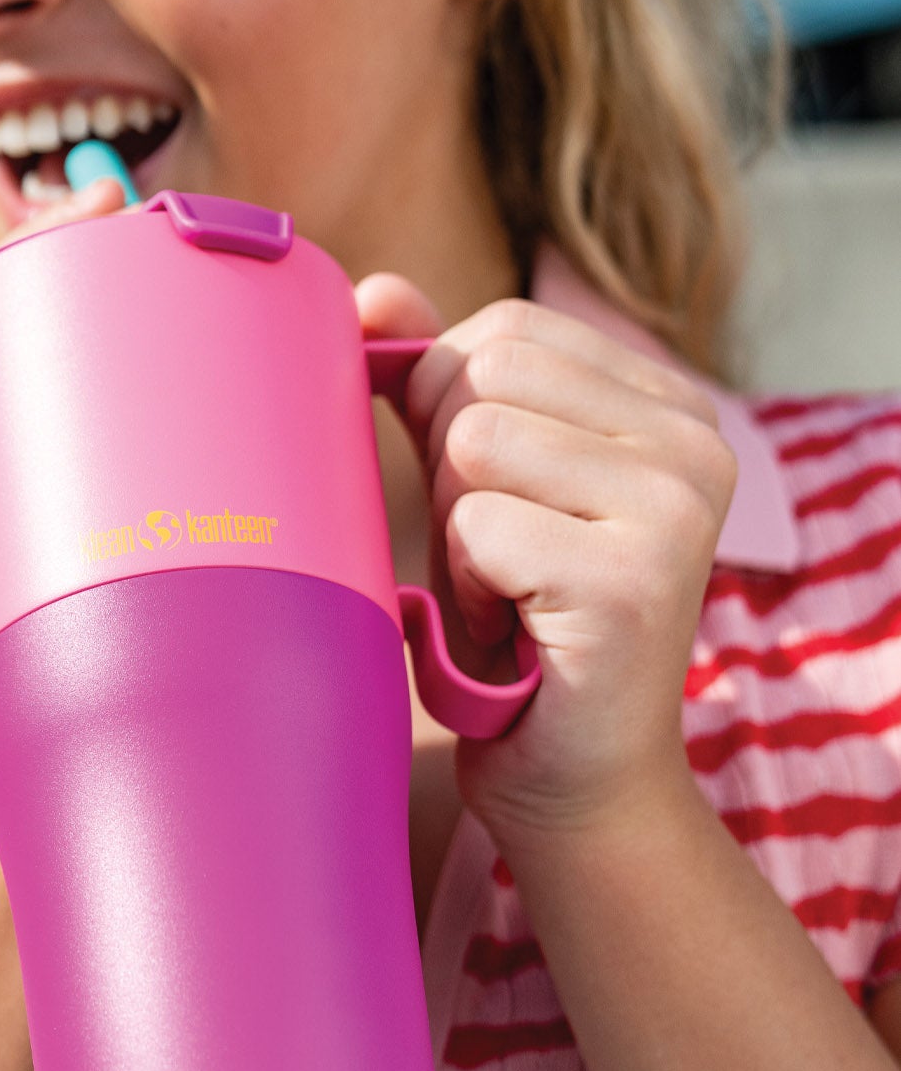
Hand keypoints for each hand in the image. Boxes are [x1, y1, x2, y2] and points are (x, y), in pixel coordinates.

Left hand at [356, 274, 737, 845]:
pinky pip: (478, 525)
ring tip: (502, 589)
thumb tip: (374, 291)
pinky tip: (511, 629)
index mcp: (669, 403)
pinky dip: (464, 584)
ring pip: (476, 439)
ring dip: (456, 527)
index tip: (483, 495)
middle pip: (485, 374)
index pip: (506, 330)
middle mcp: (695, 441)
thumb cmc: (514, 621)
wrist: (570, 779)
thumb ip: (435, 377)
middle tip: (493, 553)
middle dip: (449, 466)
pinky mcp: (635, 577)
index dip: (447, 407)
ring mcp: (676, 507)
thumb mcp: (472, 478)